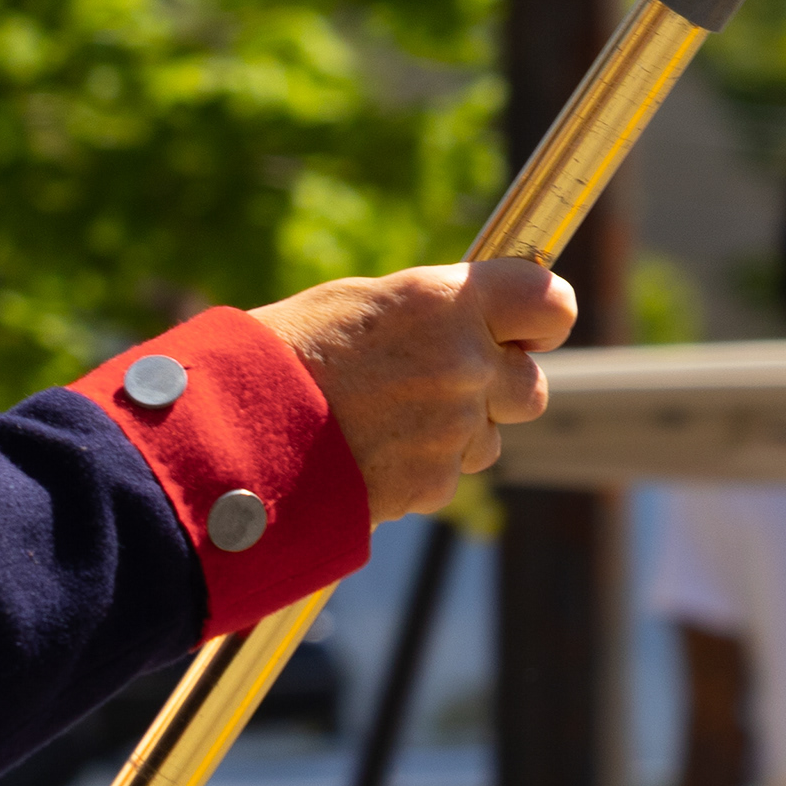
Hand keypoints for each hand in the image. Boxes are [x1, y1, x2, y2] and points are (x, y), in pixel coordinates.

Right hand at [253, 260, 577, 522]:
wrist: (235, 436)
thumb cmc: (284, 355)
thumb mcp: (358, 304)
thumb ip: (430, 312)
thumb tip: (470, 319)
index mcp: (447, 302)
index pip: (550, 303)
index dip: (542, 319)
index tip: (523, 327)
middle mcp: (464, 363)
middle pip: (530, 386)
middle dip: (496, 388)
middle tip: (441, 382)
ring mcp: (453, 429)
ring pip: (486, 438)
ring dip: (453, 433)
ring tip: (381, 421)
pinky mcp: (433, 484)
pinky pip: (445, 477)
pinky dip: (417, 469)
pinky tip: (366, 453)